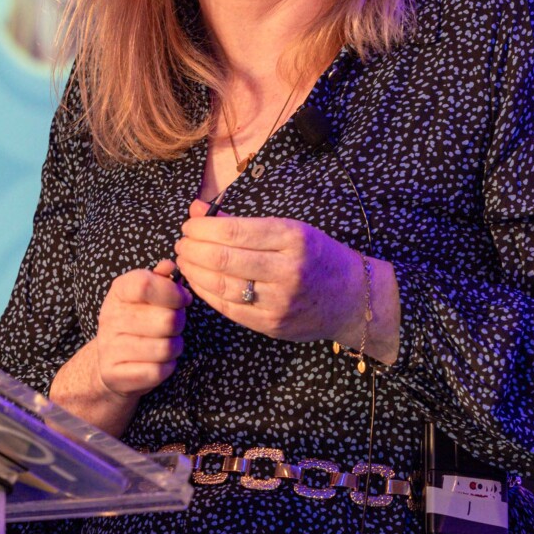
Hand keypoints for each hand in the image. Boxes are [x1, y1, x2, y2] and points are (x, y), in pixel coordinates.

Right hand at [92, 260, 189, 395]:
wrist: (111, 363)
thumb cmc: (138, 323)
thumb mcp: (146, 297)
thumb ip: (160, 279)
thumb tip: (169, 265)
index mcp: (118, 292)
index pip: (145, 284)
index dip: (173, 292)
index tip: (184, 299)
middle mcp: (109, 317)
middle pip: (166, 320)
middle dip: (180, 324)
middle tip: (174, 325)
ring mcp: (109, 347)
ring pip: (165, 348)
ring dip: (175, 347)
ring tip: (168, 343)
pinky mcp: (114, 374)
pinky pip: (158, 371)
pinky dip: (166, 367)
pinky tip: (158, 362)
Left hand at [174, 200, 372, 348]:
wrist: (351, 299)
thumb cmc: (317, 256)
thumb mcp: (289, 229)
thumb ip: (241, 221)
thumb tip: (196, 209)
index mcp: (293, 238)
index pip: (234, 231)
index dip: (202, 229)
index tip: (189, 226)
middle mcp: (288, 270)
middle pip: (224, 259)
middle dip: (193, 250)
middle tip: (181, 244)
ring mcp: (280, 301)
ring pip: (222, 286)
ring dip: (194, 272)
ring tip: (184, 261)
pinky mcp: (272, 325)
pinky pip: (229, 309)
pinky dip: (207, 294)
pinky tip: (198, 282)